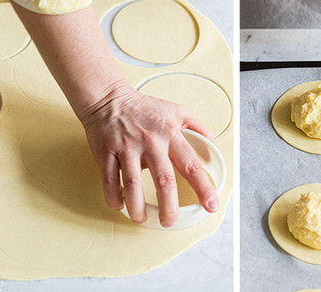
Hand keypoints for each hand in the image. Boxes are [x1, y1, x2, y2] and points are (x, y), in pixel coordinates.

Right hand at [81, 85, 218, 226]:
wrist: (109, 99)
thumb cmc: (144, 108)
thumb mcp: (177, 111)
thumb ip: (197, 127)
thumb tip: (213, 146)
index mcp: (170, 134)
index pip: (191, 164)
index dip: (203, 187)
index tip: (210, 205)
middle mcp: (151, 142)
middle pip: (163, 180)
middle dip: (169, 207)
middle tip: (170, 221)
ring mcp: (127, 148)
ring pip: (133, 185)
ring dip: (137, 208)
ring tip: (141, 219)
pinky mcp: (107, 153)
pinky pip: (110, 181)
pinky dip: (114, 197)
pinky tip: (120, 205)